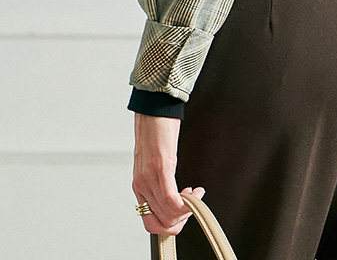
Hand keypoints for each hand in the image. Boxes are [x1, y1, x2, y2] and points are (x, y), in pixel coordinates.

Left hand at [132, 113, 204, 236]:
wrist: (154, 109)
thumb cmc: (156, 132)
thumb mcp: (154, 162)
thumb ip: (158, 180)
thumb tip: (173, 197)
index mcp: (140, 186)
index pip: (150, 223)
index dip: (169, 227)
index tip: (184, 215)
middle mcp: (142, 185)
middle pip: (161, 223)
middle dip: (182, 221)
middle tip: (193, 207)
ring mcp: (149, 177)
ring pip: (168, 214)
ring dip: (187, 211)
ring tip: (196, 196)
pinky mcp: (160, 167)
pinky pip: (170, 198)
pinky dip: (186, 202)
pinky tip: (196, 192)